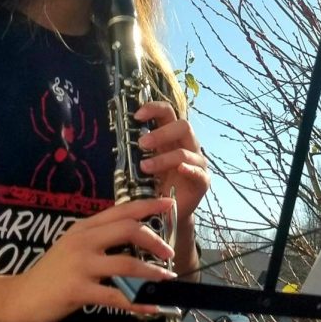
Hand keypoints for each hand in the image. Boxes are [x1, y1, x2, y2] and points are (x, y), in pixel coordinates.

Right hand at [3, 197, 176, 321]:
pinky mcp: (78, 290)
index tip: (169, 203)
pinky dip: (139, 301)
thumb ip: (98, 238)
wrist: (18, 297)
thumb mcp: (73, 246)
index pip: (122, 210)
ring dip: (152, 272)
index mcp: (85, 227)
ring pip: (127, 263)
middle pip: (129, 230)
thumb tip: (134, 235)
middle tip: (170, 252)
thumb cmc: (51, 273)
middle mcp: (84, 240)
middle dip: (155, 240)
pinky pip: (116, 296)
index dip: (148, 205)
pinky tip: (152, 306)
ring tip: (167, 278)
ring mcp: (81, 265)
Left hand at [134, 101, 210, 219]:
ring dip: (163, 159)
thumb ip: (136, 152)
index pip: (168, 113)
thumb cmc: (155, 186)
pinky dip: (189, 169)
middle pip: (183, 126)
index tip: (137, 115)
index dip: (154, 109)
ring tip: (145, 168)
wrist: (169, 212)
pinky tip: (179, 170)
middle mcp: (187, 146)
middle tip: (142, 144)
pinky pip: (197, 171)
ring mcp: (197, 162)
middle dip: (161, 133)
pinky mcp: (202, 180)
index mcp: (172, 137)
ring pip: (185, 152)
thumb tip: (118, 138)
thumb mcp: (143, 165)